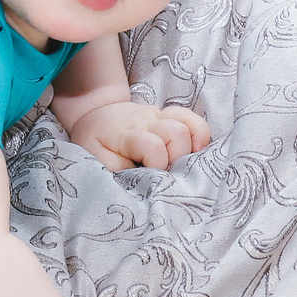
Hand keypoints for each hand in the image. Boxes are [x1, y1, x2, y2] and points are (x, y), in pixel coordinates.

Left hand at [67, 100, 210, 171]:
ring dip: (191, 145)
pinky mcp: (168, 116)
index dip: (158, 164)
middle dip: (177, 156)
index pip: (152, 146)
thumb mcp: (95, 158)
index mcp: (126, 135)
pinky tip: (198, 148)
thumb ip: (117, 170)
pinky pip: (192, 118)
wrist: (96, 115)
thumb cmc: (95, 142)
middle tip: (168, 171)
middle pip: (176, 132)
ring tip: (185, 162)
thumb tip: (142, 181)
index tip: (152, 177)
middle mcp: (146, 122)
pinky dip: (200, 132)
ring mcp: (159, 116)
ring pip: (187, 123)